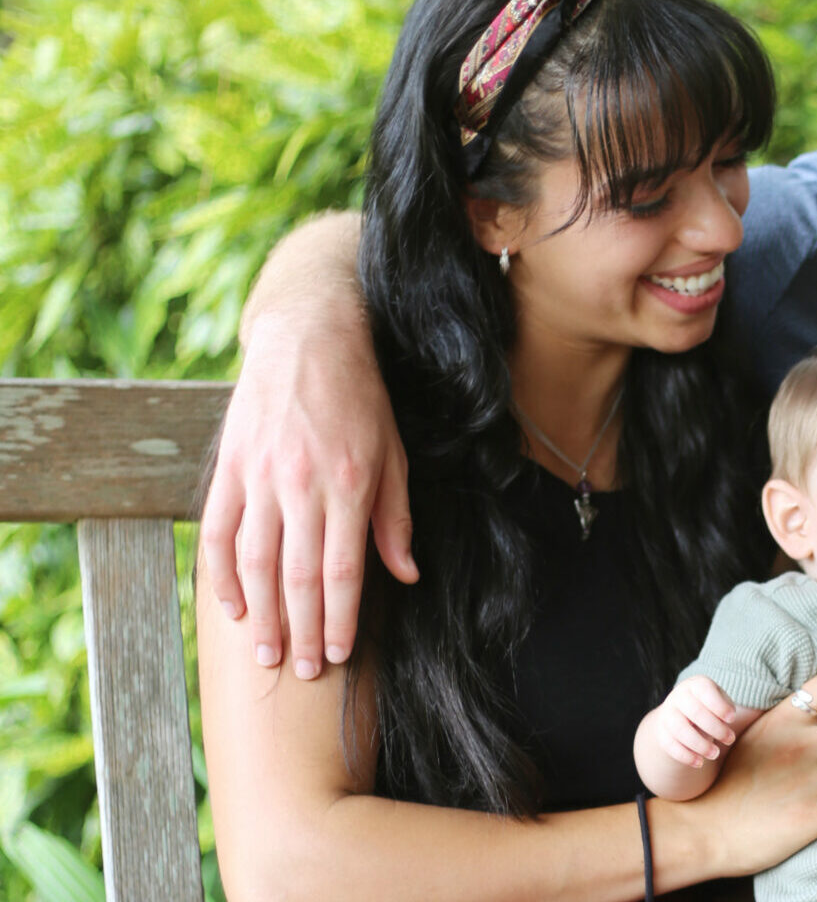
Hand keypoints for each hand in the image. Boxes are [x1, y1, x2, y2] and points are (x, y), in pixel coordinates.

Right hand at [198, 222, 415, 679]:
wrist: (309, 335)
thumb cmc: (362, 397)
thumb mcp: (395, 454)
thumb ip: (396, 519)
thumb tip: (405, 575)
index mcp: (350, 485)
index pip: (341, 572)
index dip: (339, 620)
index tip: (338, 655)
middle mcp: (302, 485)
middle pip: (297, 577)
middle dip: (300, 630)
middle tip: (299, 671)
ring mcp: (260, 476)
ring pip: (256, 561)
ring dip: (260, 614)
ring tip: (265, 652)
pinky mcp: (230, 466)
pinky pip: (220, 531)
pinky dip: (222, 573)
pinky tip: (230, 605)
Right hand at [654, 676, 738, 766]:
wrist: (681, 714)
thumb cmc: (710, 707)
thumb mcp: (720, 702)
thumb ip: (725, 709)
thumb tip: (726, 721)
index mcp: (696, 685)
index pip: (704, 690)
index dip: (718, 705)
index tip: (732, 719)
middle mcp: (679, 697)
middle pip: (694, 711)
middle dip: (714, 728)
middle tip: (730, 739)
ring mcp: (668, 714)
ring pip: (680, 729)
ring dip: (699, 744)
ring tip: (715, 754)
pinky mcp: (661, 733)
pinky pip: (670, 745)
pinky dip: (685, 756)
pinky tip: (699, 762)